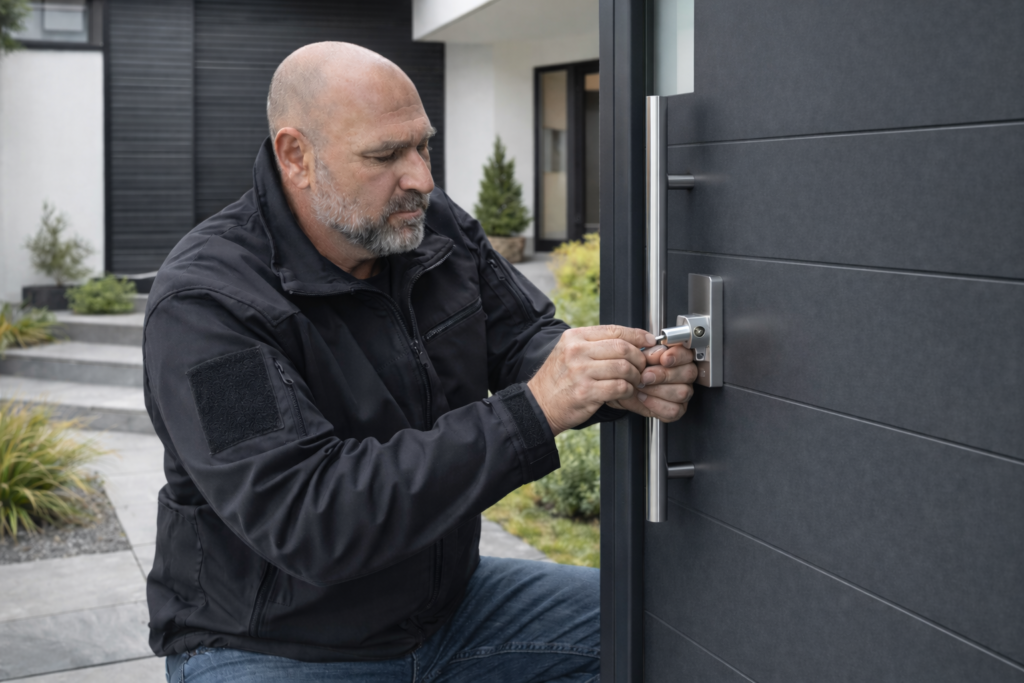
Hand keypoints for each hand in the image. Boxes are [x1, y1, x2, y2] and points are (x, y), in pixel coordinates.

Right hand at [528, 325, 653, 435]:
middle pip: (622, 348)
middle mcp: (577, 351)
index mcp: (574, 338)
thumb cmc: (557, 381)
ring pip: (624, 367)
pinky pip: (619, 387)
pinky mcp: (586, 392)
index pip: (614, 330)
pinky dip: (627, 390)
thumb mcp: (568, 353)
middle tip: (641, 367)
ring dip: (634, 376)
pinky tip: (624, 392)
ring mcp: (581, 372)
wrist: (537, 405)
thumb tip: (628, 341)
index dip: (637, 335)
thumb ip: (594, 345)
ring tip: (632, 381)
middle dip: (639, 358)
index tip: (649, 341)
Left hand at [607, 344, 698, 421]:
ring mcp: (683, 392)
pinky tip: (644, 397)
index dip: (677, 355)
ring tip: (641, 386)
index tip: (663, 358)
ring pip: (682, 392)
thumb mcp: (635, 354)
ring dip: (657, 389)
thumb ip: (648, 349)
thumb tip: (656, 350)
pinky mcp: (677, 409)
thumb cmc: (631, 369)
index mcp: (678, 356)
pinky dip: (656, 404)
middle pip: (688, 373)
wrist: (620, 385)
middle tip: (646, 375)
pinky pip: (674, 409)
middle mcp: (684, 373)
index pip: (688, 353)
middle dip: (664, 374)